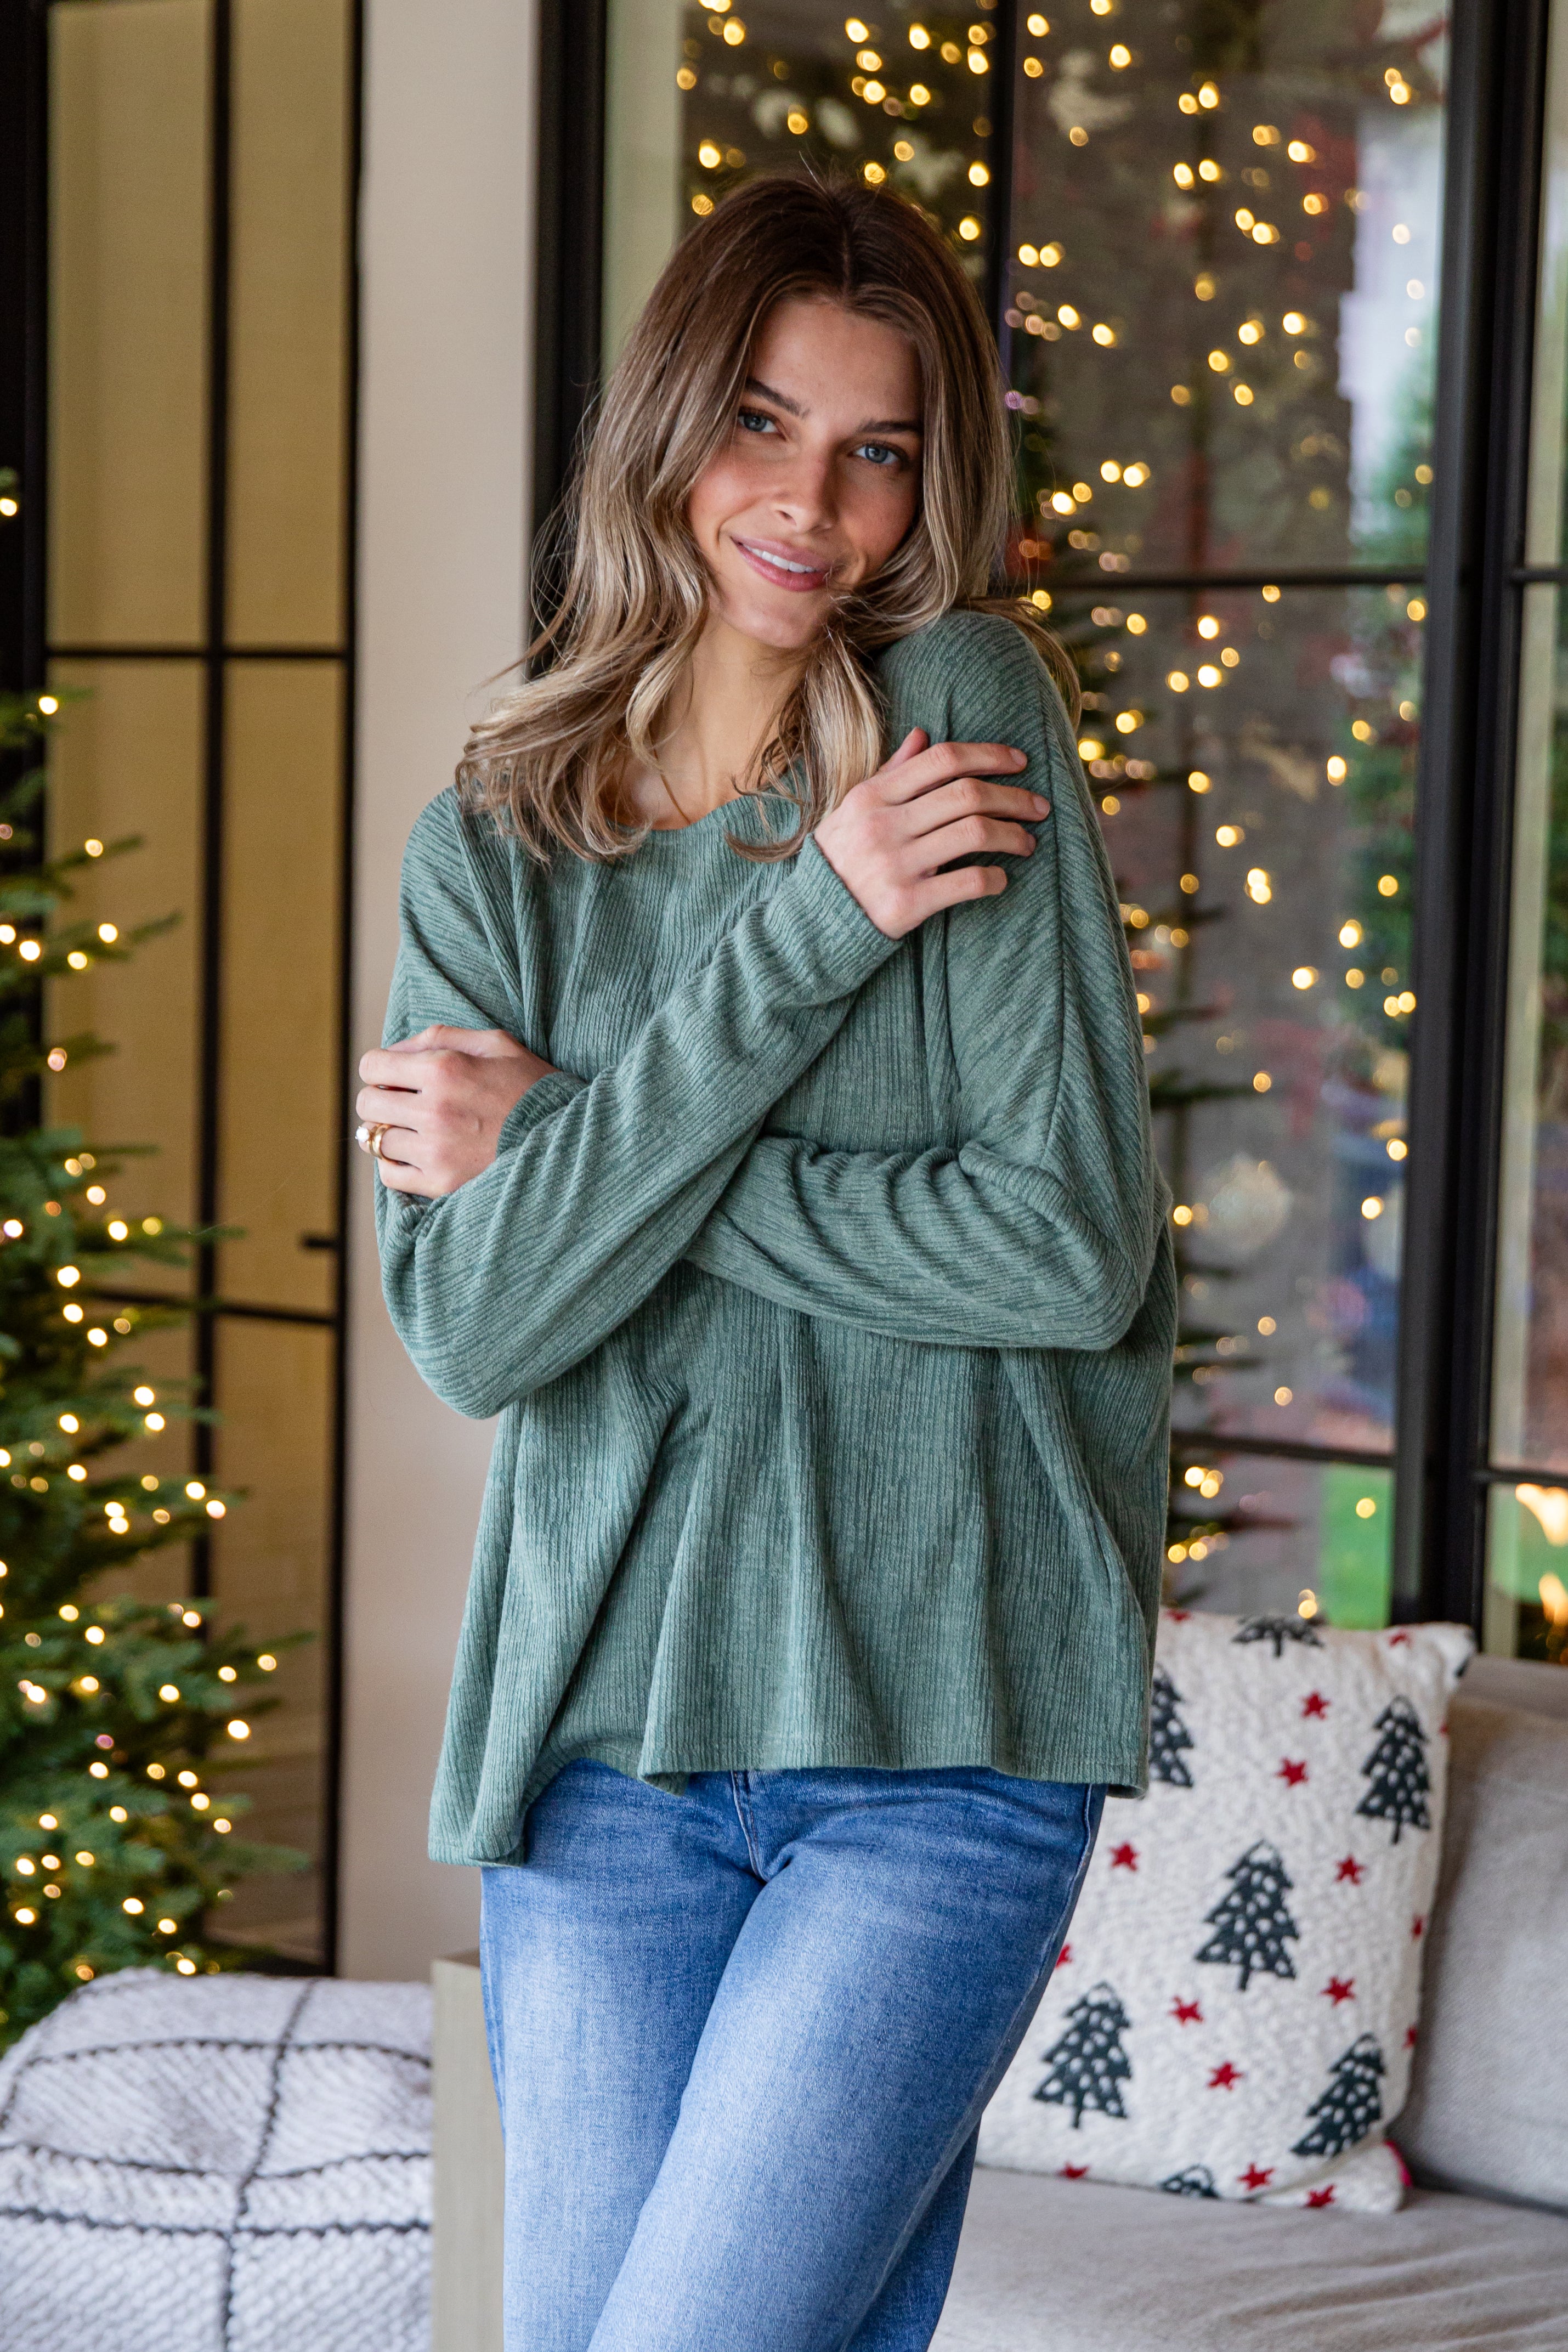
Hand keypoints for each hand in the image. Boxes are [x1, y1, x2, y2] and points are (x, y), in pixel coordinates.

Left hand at [356, 1024, 555, 1196]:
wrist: (569, 1140)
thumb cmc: (532, 1087)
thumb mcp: (497, 1044)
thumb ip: (442, 1037)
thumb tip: (396, 1049)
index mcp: (445, 1068)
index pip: (372, 1066)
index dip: (379, 1069)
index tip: (393, 1077)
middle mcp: (434, 1109)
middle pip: (368, 1104)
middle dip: (380, 1099)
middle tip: (402, 1104)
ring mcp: (436, 1150)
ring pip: (376, 1140)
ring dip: (389, 1133)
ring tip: (412, 1131)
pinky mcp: (442, 1183)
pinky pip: (390, 1176)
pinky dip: (395, 1165)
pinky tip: (416, 1156)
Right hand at [813, 729, 1049, 939]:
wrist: (808, 925)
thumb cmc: (839, 862)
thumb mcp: (853, 810)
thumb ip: (891, 773)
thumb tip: (923, 735)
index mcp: (872, 796)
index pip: (942, 759)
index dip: (989, 754)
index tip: (1020, 761)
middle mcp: (883, 825)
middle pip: (967, 794)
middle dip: (1013, 796)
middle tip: (1039, 806)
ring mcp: (894, 865)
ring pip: (974, 833)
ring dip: (1012, 835)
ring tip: (1027, 842)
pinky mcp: (905, 905)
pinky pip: (967, 883)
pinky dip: (995, 879)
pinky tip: (1002, 879)